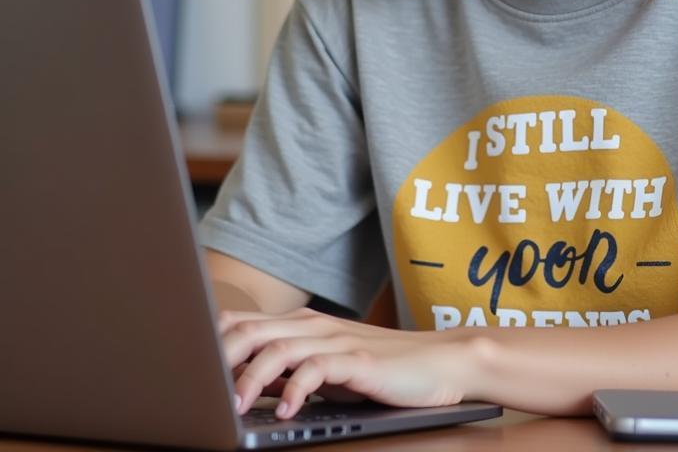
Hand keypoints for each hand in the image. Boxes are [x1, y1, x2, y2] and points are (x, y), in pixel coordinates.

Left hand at [219, 307, 482, 418]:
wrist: (439, 362)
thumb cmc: (380, 370)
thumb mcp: (326, 367)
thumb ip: (289, 368)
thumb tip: (240, 386)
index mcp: (302, 326)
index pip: (245, 322)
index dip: (209, 341)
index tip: (182, 365)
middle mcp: (314, 327)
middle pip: (252, 331)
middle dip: (217, 358)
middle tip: (194, 387)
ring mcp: (335, 341)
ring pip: (278, 349)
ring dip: (251, 377)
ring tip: (236, 406)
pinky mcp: (357, 361)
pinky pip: (319, 369)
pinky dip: (297, 389)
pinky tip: (288, 410)